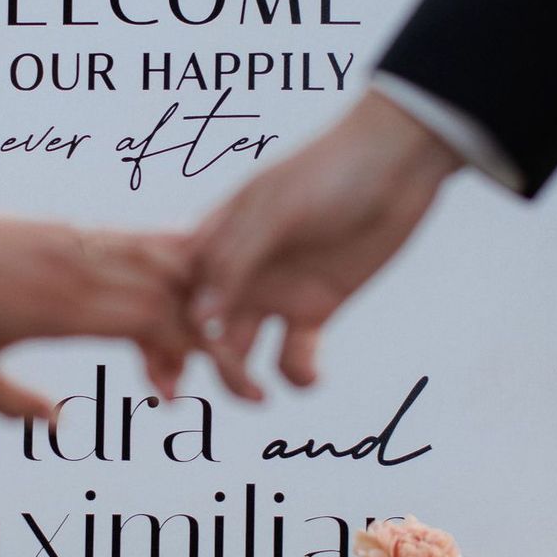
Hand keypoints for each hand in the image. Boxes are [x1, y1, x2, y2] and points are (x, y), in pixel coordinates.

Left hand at [0, 200, 196, 419]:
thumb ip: (11, 403)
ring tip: (181, 336)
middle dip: (193, 334)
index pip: (151, 321)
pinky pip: (128, 240)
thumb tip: (57, 424)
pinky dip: (160, 263)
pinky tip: (165, 288)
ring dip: (183, 296)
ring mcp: (70, 242)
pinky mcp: (59, 229)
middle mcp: (75, 268)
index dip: (181, 354)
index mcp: (57, 307)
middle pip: (167, 293)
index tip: (173, 393)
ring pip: (157, 258)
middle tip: (176, 381)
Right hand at [187, 91, 460, 400]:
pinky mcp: (315, 309)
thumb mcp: (275, 210)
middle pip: (199, 331)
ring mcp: (274, 293)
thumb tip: (199, 318)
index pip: (170, 293)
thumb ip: (236, 261)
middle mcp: (237, 272)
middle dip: (199, 366)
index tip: (165, 372)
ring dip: (242, 380)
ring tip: (261, 393)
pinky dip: (298, 374)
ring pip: (239, 352)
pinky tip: (312, 373)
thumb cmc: (328, 172)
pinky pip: (294, 355)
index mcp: (213, 241)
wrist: (397, 164)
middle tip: (212, 392)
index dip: (158, 332)